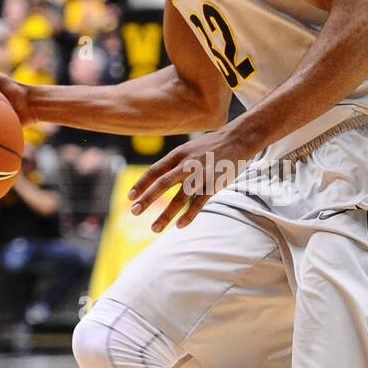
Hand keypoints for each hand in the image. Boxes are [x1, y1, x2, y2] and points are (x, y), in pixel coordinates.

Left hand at [128, 125, 250, 232]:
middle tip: (133, 212)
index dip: (141, 183)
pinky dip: (188, 216)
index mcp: (178, 154)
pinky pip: (198, 203)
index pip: (155, 170)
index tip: (130, 197)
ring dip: (166, 214)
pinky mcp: (214, 184)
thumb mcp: (188, 149)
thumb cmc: (210, 146)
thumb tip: (157, 176)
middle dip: (147, 198)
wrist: (237, 139)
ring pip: (180, 197)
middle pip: (163, 183)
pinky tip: (178, 226)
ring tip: (154, 228)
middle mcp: (187, 164)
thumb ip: (174, 162)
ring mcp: (201, 175)